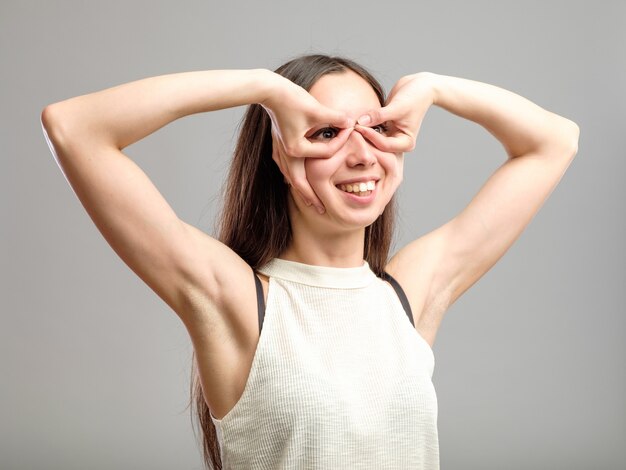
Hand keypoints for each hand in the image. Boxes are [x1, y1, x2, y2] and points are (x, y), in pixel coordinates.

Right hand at [262, 73, 354, 211]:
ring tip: (310, 201)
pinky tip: (295, 181)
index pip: (323, 155)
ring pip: (290, 177)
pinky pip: (285, 167)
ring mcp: (279, 151)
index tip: (350, 138)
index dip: (339, 145)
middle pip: (300, 183)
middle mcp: (285, 154)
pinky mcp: (277, 145)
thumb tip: (352, 123)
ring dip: (301, 189)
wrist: (268, 90)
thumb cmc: (292, 98)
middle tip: (323, 211)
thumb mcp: (317, 109)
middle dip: (311, 197)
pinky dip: (292, 176)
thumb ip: (335, 118)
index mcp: (296, 150)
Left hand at [354, 72, 435, 152]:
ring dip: (363, 132)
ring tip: (349, 126)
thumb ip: (378, 115)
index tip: (357, 126)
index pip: (384, 145)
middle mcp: (398, 142)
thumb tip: (360, 121)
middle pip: (377, 145)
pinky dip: (365, 126)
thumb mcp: (397, 107)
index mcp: (406, 143)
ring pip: (373, 139)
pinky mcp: (385, 127)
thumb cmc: (415, 96)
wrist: (421, 86)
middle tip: (349, 130)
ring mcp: (391, 135)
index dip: (370, 136)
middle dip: (364, 138)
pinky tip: (354, 122)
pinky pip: (372, 130)